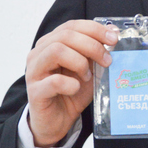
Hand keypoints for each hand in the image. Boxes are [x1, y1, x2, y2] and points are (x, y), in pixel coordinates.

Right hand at [25, 19, 117, 146]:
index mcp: (51, 42)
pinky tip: (76, 88)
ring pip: (56, 51)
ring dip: (79, 62)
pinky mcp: (34, 91)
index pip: (72, 25)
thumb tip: (113, 33)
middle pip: (65, 35)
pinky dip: (70, 83)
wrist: (58, 121)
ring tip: (88, 76)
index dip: (94, 29)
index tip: (113, 39)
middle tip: (107, 60)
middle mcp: (39, 53)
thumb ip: (96, 52)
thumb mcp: (89, 68)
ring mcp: (34, 71)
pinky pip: (54, 81)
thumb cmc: (72, 91)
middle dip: (92, 45)